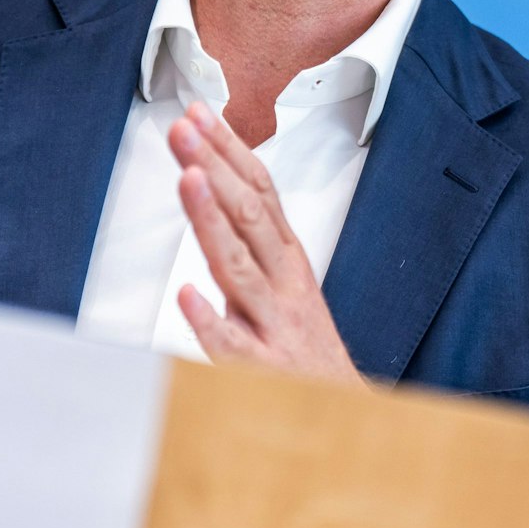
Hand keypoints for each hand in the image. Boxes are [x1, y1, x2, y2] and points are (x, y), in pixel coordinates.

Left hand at [167, 101, 365, 386]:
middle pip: (249, 217)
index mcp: (288, 257)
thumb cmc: (304, 343)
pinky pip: (234, 345)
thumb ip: (249, 235)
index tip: (199, 114)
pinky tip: (186, 297)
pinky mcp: (265, 370)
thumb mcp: (285, 279)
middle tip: (183, 132)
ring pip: (239, 268)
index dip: (229, 150)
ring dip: (212, 221)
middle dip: (215, 169)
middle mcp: (285, 283)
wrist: (345, 413)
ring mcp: (276, 324)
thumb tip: (210, 179)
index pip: (258, 191)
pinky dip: (211, 321)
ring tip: (188, 181)